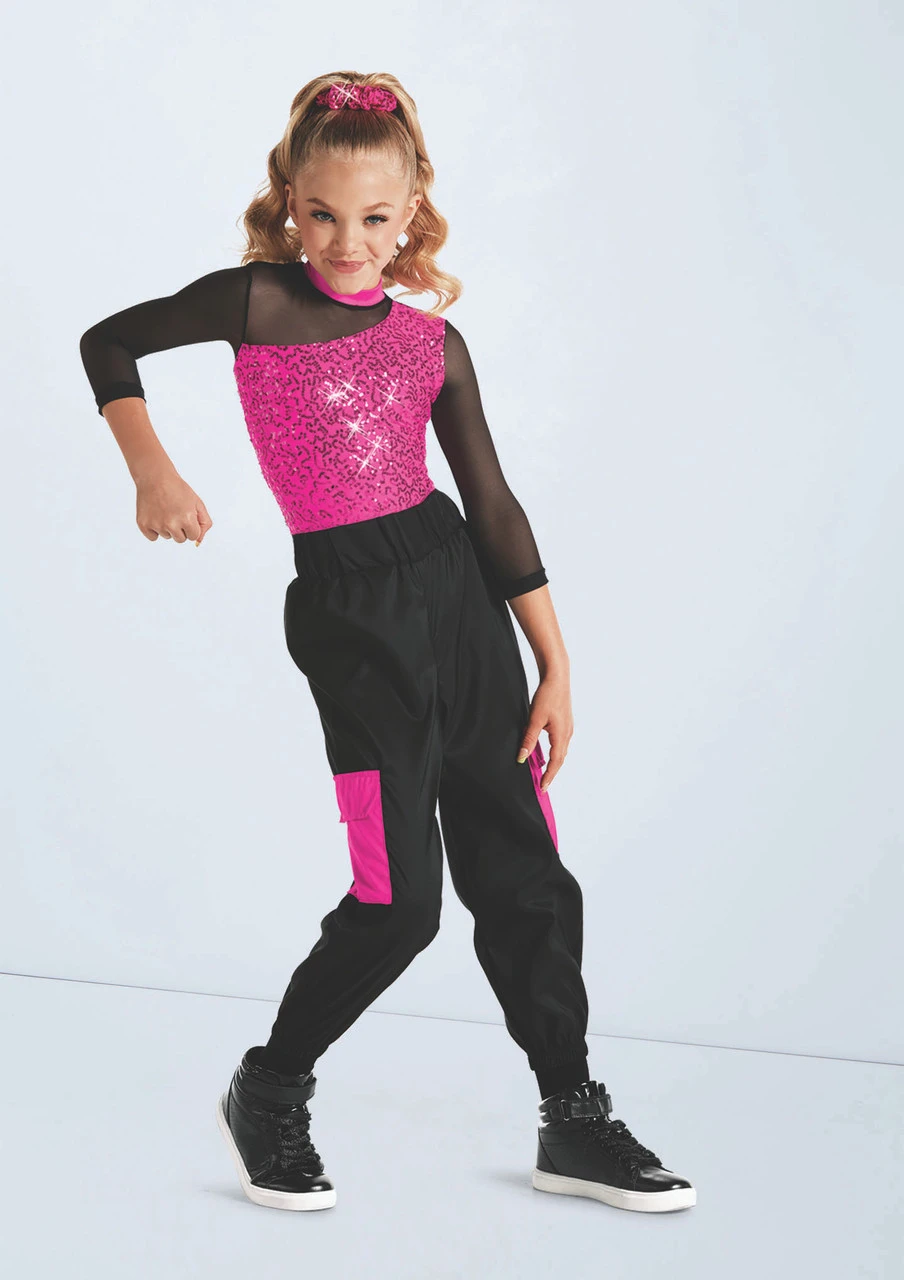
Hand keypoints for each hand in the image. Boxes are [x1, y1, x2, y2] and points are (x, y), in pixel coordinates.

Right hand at [136, 470, 212, 544]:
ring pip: (167, 537)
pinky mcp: (143, 525)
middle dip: (180, 528)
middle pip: (180, 539)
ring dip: (167, 527)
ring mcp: (156, 525)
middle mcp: (171, 524)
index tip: (186, 514)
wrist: (156, 477)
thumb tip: (198, 542)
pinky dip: (154, 529)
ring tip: (165, 510)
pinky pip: (153, 537)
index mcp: (187, 519)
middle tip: (175, 512)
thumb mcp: (198, 503)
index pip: (193, 536)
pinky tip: (155, 514)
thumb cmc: (178, 489)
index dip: (191, 525)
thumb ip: (204, 524)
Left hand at [515, 669, 573, 789]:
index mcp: (561, 735)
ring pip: (561, 751)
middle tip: (542, 785)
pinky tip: (546, 752)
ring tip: (544, 772)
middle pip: (560, 759)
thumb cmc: (547, 695)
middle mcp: (567, 733)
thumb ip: (529, 739)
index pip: (555, 762)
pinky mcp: (565, 722)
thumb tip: (522, 757)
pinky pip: (560, 742)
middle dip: (552, 773)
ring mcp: (568, 727)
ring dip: (553, 763)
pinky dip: (554, 752)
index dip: (549, 776)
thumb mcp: (535, 718)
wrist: (557, 677)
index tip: (542, 788)